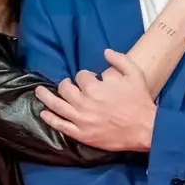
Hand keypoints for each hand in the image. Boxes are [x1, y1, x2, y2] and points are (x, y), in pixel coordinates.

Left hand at [36, 49, 156, 151]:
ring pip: (57, 105)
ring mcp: (81, 119)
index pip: (81, 76)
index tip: (90, 80)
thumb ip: (120, 60)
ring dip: (46, 97)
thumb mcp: (135, 75)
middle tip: (68, 85)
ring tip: (38, 92)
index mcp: (95, 88)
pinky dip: (50, 119)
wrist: (145, 129)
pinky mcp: (82, 133)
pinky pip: (61, 125)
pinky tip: (43, 113)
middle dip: (66, 84)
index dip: (85, 76)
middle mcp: (84, 102)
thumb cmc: (140, 102)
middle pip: (66, 88)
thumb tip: (105, 51)